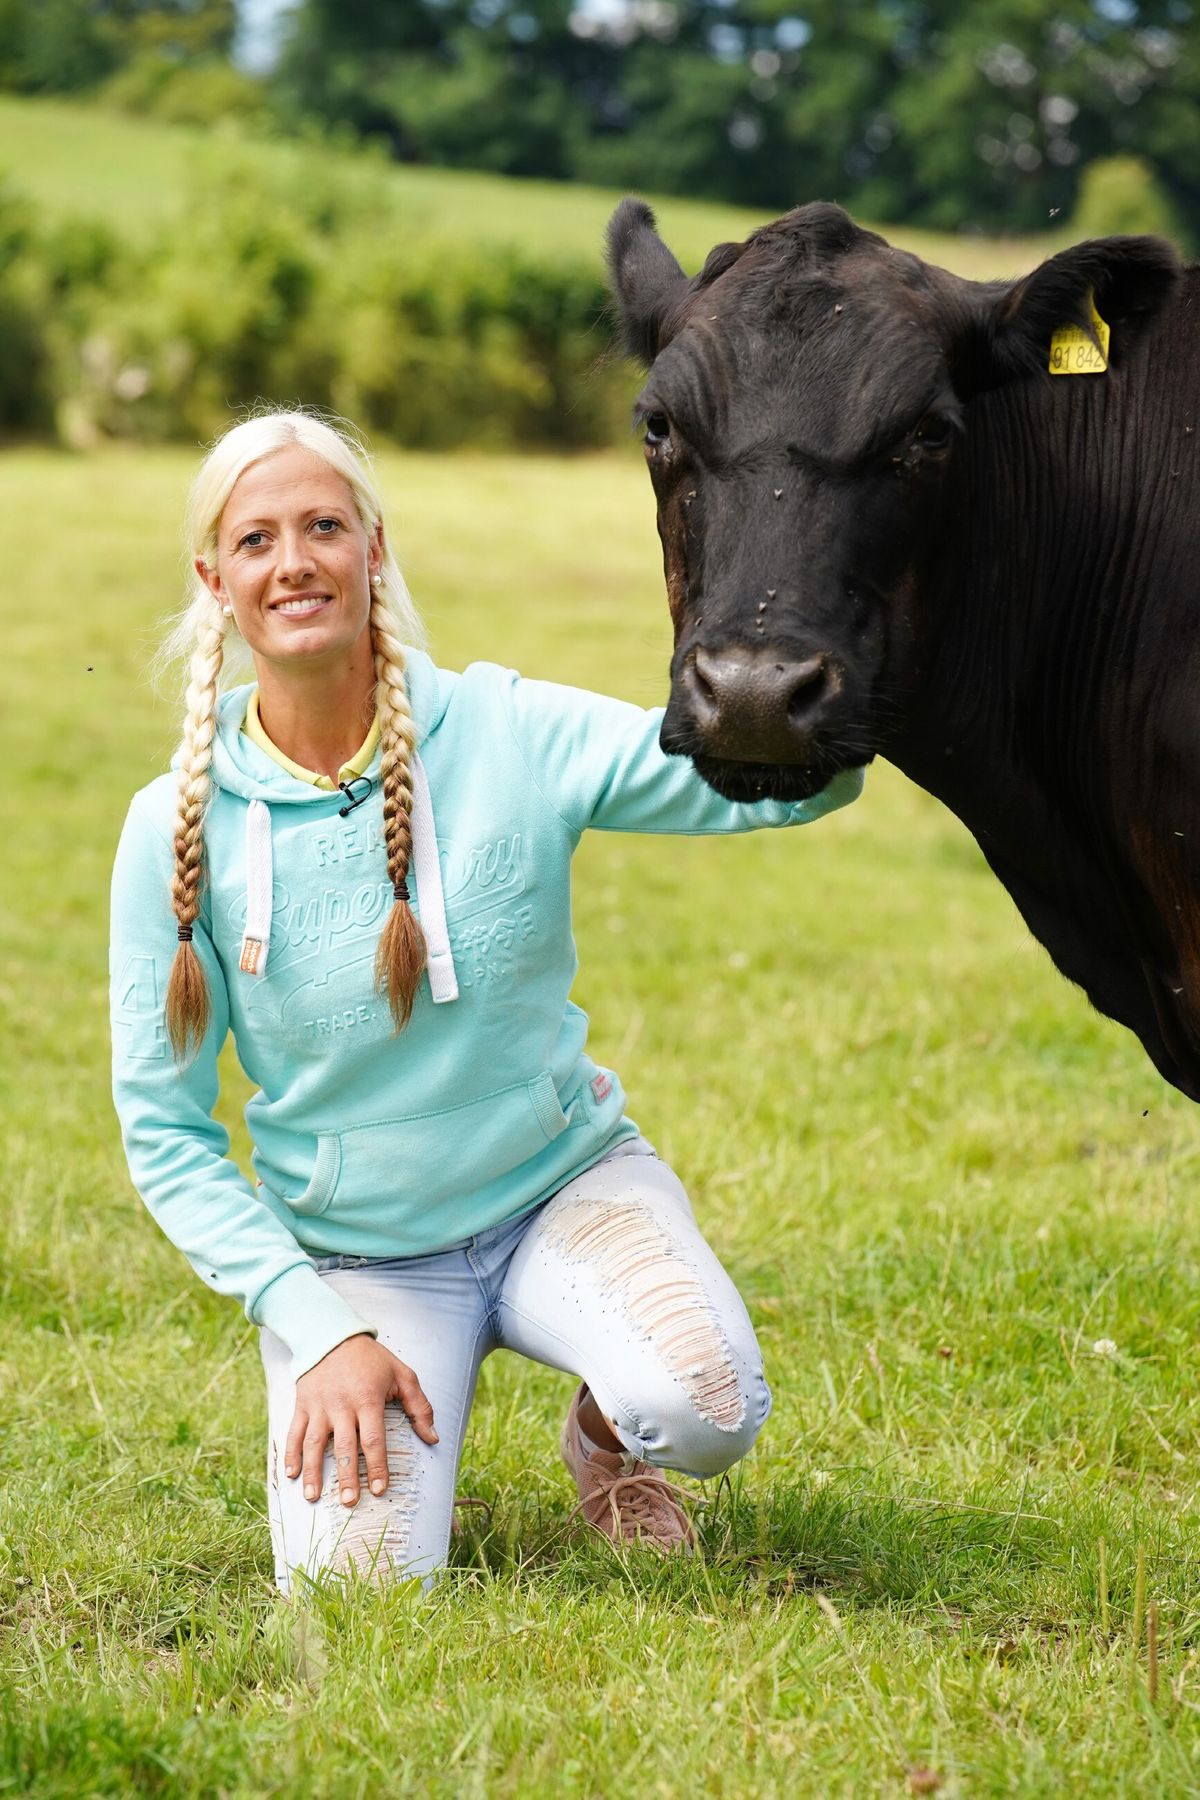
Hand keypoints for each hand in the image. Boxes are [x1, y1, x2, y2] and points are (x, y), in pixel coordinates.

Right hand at [285, 1333, 437, 1507]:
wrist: (333, 1336)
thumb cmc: (372, 1360)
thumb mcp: (402, 1375)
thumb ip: (420, 1407)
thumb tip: (433, 1438)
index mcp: (368, 1399)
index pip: (373, 1439)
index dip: (377, 1466)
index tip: (380, 1490)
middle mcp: (341, 1405)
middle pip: (343, 1447)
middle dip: (346, 1477)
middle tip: (349, 1503)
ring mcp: (319, 1406)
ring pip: (314, 1444)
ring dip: (313, 1472)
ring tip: (313, 1498)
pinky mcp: (302, 1404)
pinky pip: (294, 1432)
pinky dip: (291, 1454)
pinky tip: (292, 1475)